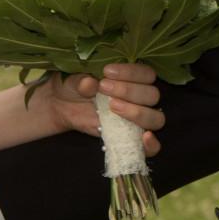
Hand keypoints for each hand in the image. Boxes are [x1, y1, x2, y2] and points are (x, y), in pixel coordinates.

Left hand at [39, 63, 164, 156]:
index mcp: (133, 77)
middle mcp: (140, 97)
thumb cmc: (74, 86)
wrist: (63, 105)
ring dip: (138, 113)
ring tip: (113, 107)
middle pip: (152, 95)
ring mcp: (138, 119)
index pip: (146, 73)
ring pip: (155, 118)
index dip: (131, 72)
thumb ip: (82, 81)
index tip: (107, 72)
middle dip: (129, 91)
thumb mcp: (75, 79)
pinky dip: (152, 144)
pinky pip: (152, 147)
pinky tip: (145, 137)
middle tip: (104, 88)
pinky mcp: (131, 138)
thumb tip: (90, 83)